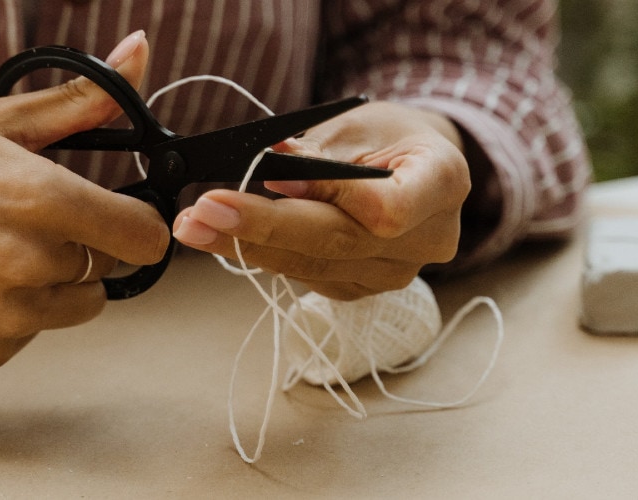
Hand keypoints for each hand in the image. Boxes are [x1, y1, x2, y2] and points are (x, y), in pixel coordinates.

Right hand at [0, 31, 169, 367]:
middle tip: (29, 225)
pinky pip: (37, 332)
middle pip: (109, 268)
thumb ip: (82, 100)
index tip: (121, 218)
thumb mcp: (1, 124)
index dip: (140, 225)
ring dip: (57, 283)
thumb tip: (139, 54)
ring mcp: (9, 314)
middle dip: (84, 246)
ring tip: (1, 254)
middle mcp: (31, 262)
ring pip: (81, 305)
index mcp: (44, 199)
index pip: (147, 237)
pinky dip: (18, 313)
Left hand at [173, 101, 469, 299]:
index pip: (387, 209)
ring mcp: (396, 272)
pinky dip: (264, 256)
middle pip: (339, 243)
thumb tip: (273, 168)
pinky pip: (307, 277)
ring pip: (315, 267)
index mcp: (442, 183)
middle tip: (203, 214)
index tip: (273, 177)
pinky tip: (226, 239)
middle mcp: (428, 239)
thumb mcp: (359, 124)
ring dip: (248, 247)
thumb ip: (321, 154)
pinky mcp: (363, 287)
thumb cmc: (388, 136)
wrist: (412, 169)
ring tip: (195, 226)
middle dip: (263, 227)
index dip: (329, 196)